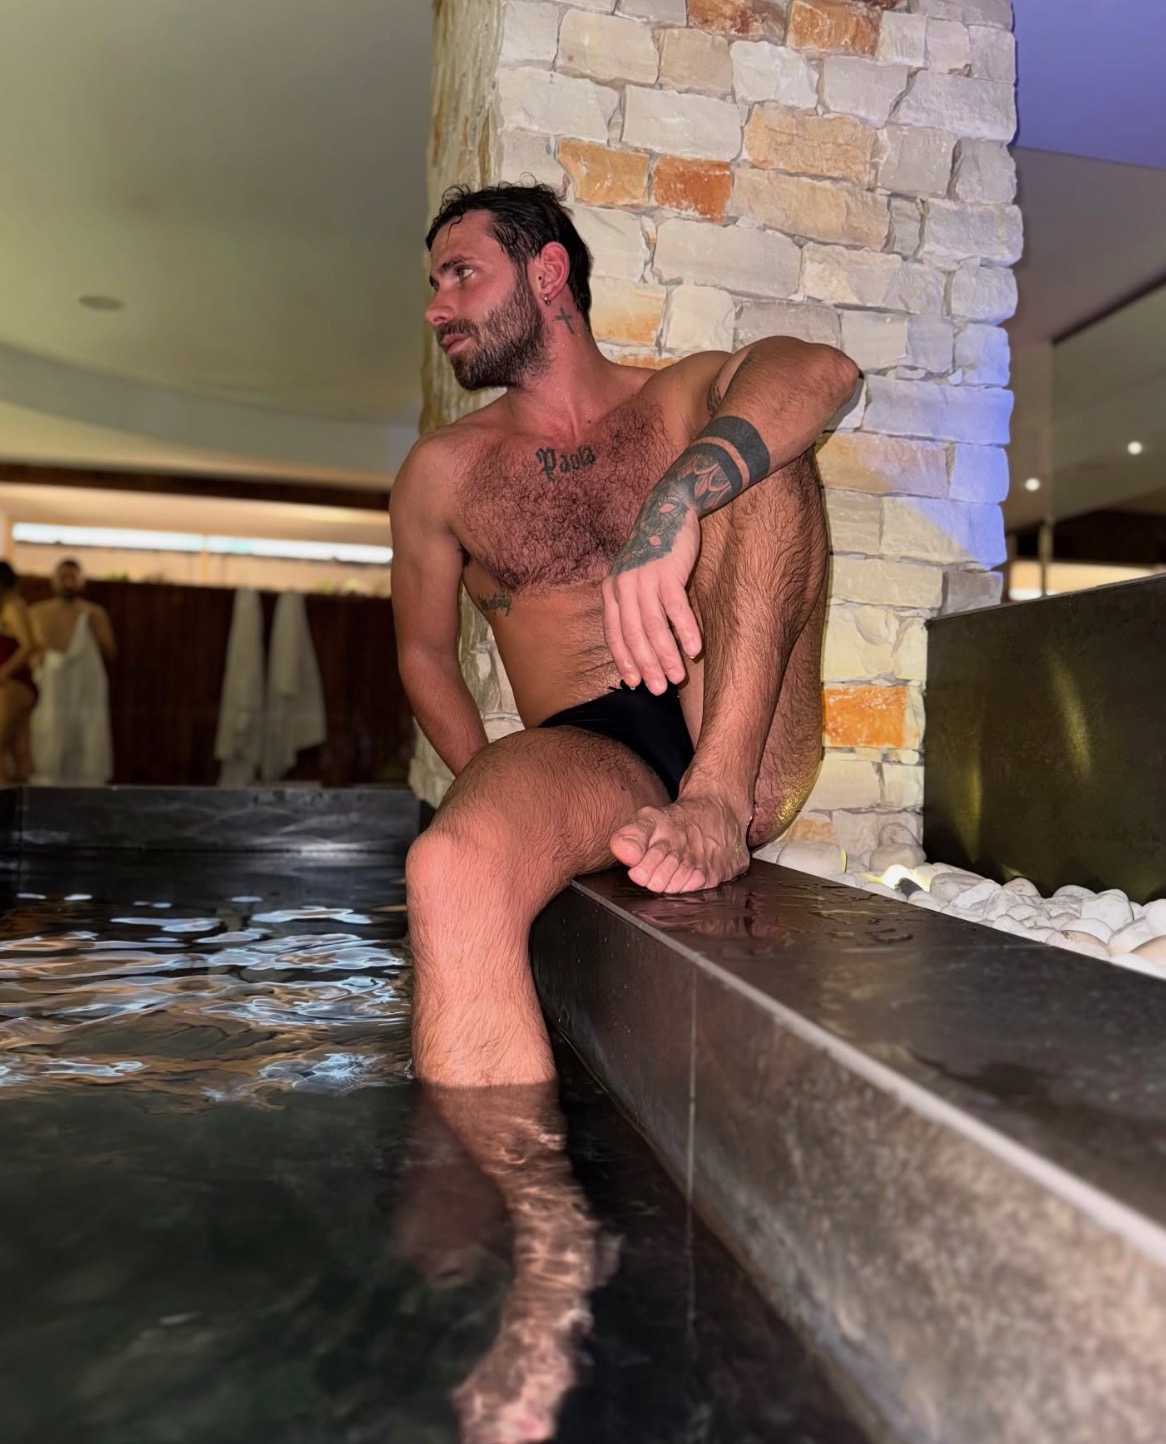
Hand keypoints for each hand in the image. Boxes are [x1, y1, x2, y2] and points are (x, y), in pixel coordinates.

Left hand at [602, 496, 701, 693]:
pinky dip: (685, 630)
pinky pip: (675, 607)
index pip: (615, 634)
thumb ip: (636, 605)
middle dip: (647, 666)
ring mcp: (643, 578)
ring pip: (653, 626)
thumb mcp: (636, 577)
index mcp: (612, 591)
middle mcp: (623, 586)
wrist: (669, 508)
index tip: (636, 684)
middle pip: (634, 635)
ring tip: (678, 677)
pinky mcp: (665, 571)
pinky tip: (695, 649)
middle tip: (660, 689)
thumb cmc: (656, 550)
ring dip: (666, 655)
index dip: (625, 661)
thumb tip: (648, 643)